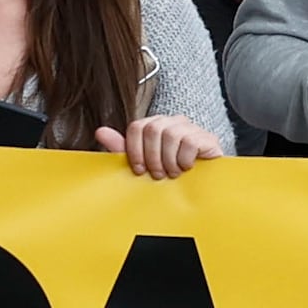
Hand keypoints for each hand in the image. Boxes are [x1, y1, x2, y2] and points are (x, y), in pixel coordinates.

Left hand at [96, 115, 220, 180]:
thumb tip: (100, 132)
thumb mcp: (144, 164)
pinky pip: (190, 142)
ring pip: (170, 134)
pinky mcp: (207, 138)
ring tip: (173, 174)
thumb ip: (122, 149)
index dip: (135, 150)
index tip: (139, 170)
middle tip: (158, 175)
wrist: (203, 186)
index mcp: (154, 125)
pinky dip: (184, 160)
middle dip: (152, 157)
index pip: (137, 126)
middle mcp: (172, 122)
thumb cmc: (171, 173)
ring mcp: (191, 128)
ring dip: (169, 161)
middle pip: (152, 129)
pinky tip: (186, 169)